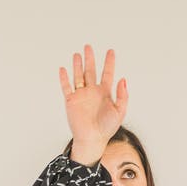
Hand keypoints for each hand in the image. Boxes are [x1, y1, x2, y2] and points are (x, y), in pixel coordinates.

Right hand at [58, 45, 128, 165]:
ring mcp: (81, 95)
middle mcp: (92, 92)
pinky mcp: (71, 101)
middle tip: (88, 46)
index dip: (109, 62)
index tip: (110, 51)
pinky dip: (64, 78)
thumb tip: (123, 79)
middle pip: (90, 71)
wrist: (92, 139)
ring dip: (77, 65)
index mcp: (105, 93)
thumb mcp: (120, 111)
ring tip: (77, 54)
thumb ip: (122, 95)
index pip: (107, 73)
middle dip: (90, 59)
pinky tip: (63, 69)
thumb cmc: (107, 128)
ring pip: (78, 76)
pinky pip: (66, 87)